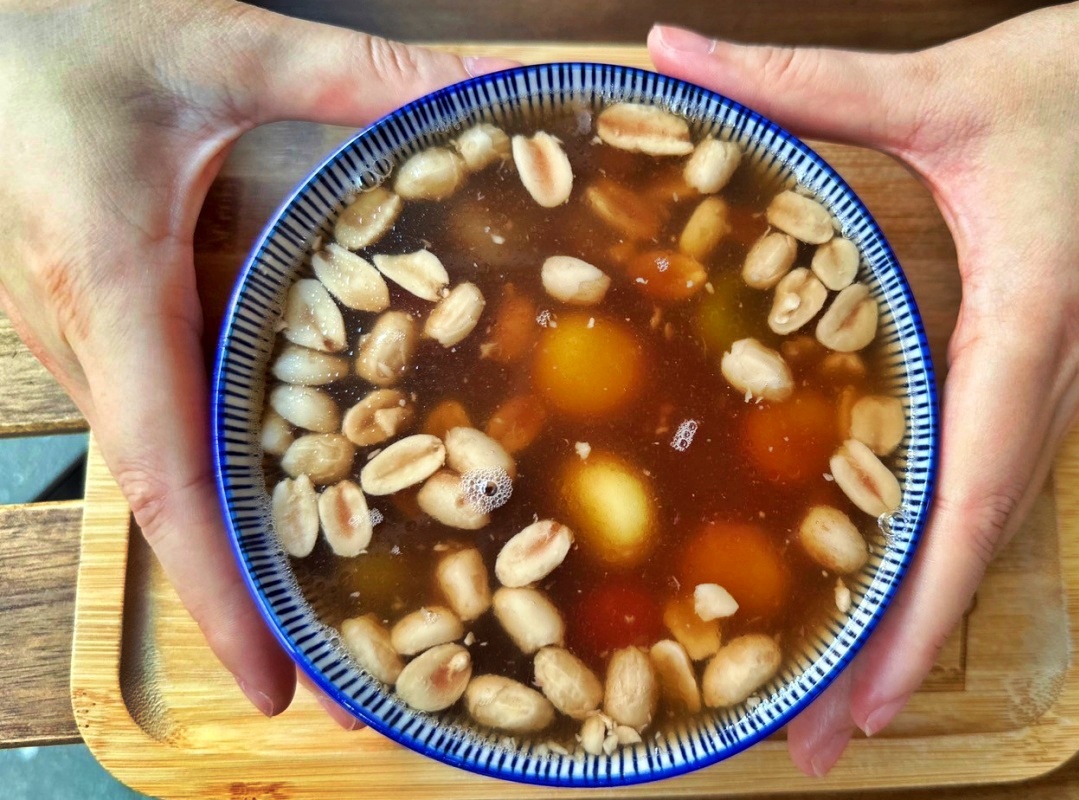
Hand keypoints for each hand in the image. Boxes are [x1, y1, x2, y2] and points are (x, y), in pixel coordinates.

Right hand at [0, 0, 512, 723]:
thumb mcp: (221, 48)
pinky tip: (293, 503)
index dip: (217, 588)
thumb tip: (492, 85)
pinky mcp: (96, 333)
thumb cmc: (59, 42)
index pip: (163, 475)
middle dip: (253, 602)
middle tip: (351, 681)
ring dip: (239, 553)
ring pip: (167, 475)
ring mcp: (86, 348)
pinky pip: (161, 428)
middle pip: (175, 506)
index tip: (272, 683)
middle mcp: (92, 345)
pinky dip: (220, 487)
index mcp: (114, 291)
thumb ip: (356, 73)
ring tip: (338, 618)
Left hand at [648, 0, 1078, 774]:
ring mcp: (1066, 379)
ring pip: (991, 524)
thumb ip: (800, 80)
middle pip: (977, 543)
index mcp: (1033, 317)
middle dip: (901, 652)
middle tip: (815, 738)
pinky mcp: (1055, 366)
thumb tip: (671, 54)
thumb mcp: (939, 84)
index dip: (919, 607)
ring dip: (922, 615)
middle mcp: (1058, 373)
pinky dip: (945, 548)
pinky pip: (997, 477)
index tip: (861, 699)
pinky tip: (892, 576)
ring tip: (840, 691)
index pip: (975, 493)